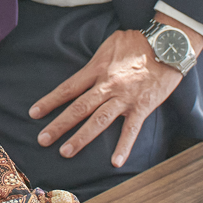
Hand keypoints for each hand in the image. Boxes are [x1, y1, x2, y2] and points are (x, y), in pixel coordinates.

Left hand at [29, 22, 202, 166]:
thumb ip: (96, 61)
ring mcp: (125, 97)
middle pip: (78, 107)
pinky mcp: (143, 106)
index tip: (34, 113)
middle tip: (42, 140)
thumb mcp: (109, 45)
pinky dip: (123, 146)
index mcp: (97, 68)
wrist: (168, 43)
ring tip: (65, 152)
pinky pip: (131, 130)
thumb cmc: (138, 41)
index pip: (68, 88)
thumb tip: (85, 72)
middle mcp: (107, 85)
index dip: (50, 101)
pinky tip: (115, 162)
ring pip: (98, 120)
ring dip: (81, 137)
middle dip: (59, 125)